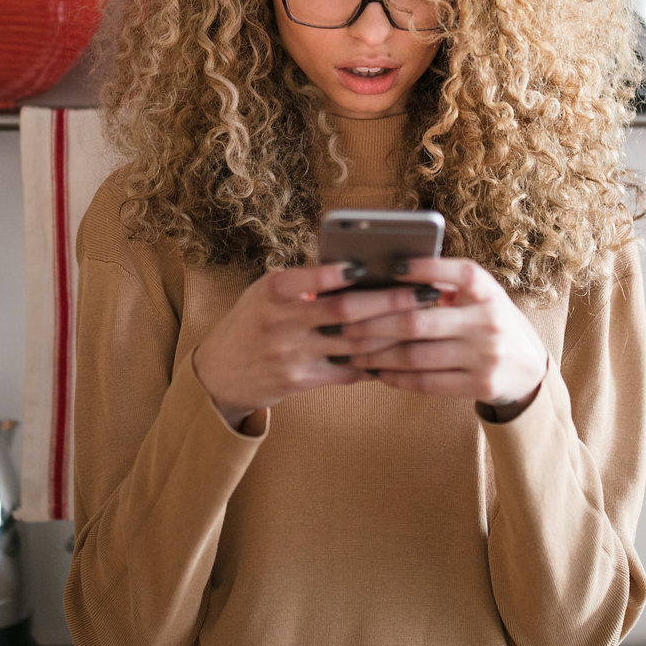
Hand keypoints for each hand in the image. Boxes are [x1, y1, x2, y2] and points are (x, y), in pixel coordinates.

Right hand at [192, 263, 443, 429]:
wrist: (221, 372)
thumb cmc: (253, 320)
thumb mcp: (265, 293)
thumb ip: (304, 281)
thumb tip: (359, 268)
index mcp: (272, 291)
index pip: (310, 278)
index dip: (340, 273)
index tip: (371, 264)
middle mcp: (280, 322)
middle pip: (344, 311)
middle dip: (390, 302)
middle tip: (425, 294)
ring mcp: (291, 355)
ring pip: (353, 343)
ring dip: (393, 333)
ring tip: (423, 321)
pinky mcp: (300, 381)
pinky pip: (346, 371)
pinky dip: (375, 362)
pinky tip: (399, 352)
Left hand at [338, 258, 548, 414]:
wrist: (529, 368)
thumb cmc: (487, 321)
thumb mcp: (479, 297)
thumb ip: (444, 285)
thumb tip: (384, 276)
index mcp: (488, 290)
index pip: (456, 273)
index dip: (423, 268)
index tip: (389, 266)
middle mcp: (488, 320)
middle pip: (417, 320)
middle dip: (371, 322)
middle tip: (340, 321)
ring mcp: (485, 355)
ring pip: (415, 355)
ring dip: (375, 353)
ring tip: (349, 349)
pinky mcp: (479, 384)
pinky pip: (426, 382)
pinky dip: (395, 376)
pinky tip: (374, 370)